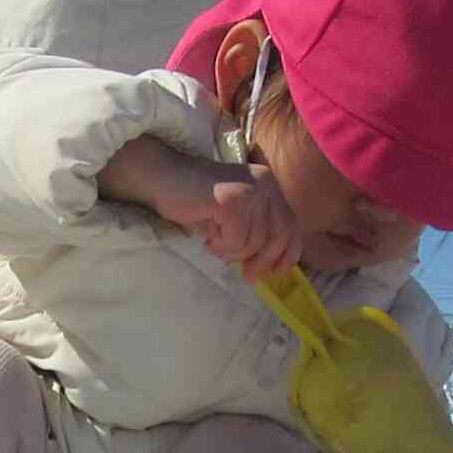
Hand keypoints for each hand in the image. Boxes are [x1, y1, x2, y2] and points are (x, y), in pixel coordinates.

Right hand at [145, 158, 300, 281]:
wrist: (161, 177)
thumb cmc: (195, 199)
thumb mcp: (236, 215)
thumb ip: (256, 229)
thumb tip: (271, 266)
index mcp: (269, 184)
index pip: (291, 224)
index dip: (288, 253)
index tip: (276, 272)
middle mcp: (265, 183)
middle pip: (279, 236)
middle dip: (262, 261)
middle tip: (246, 275)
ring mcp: (250, 189)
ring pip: (254, 242)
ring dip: (232, 252)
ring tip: (214, 240)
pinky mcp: (232, 200)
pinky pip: (236, 241)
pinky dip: (220, 246)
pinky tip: (208, 235)